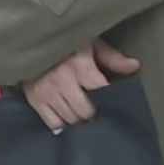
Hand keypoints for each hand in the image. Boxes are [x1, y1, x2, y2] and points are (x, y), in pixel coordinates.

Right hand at [22, 39, 140, 132]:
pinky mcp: (34, 99)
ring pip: (70, 120)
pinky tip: (68, 118)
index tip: (113, 101)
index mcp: (78, 65)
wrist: (28, 39)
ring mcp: (46, 92)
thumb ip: (111, 57)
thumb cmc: (63, 41)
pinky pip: (53, 123)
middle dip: (94, 113)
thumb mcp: (89, 42)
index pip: (100, 92)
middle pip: (85, 112)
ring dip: (80, 120)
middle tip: (98, 111)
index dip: (109, 99)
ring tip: (84, 114)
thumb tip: (135, 66)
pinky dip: (63, 125)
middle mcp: (62, 81)